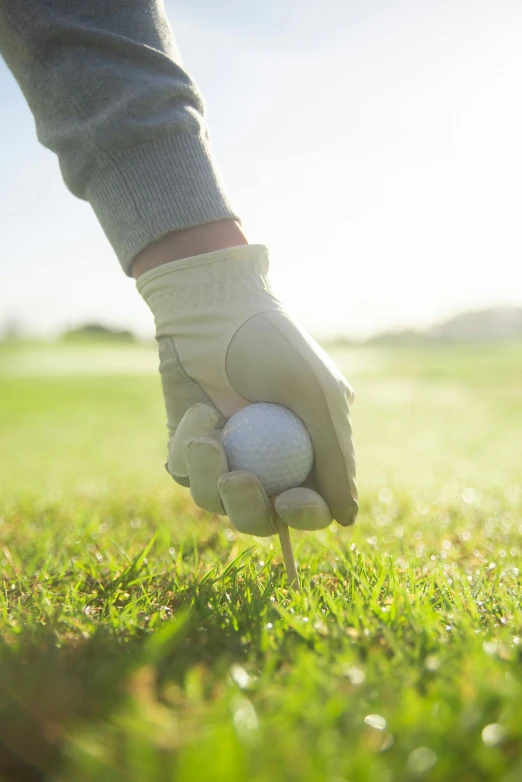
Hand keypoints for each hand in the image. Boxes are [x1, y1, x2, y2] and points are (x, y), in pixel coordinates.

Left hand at [137, 244, 357, 535]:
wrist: (214, 308)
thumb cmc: (274, 346)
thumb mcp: (317, 395)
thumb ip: (335, 456)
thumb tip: (346, 519)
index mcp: (307, 452)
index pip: (310, 505)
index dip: (303, 514)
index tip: (289, 501)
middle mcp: (267, 461)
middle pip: (259, 517)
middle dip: (247, 508)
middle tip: (237, 479)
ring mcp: (227, 455)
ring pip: (215, 501)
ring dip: (209, 477)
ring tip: (207, 438)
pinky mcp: (189, 445)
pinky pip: (184, 472)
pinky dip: (189, 449)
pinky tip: (199, 412)